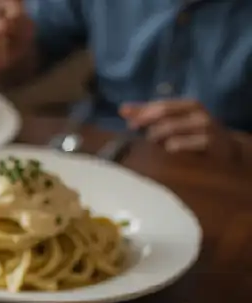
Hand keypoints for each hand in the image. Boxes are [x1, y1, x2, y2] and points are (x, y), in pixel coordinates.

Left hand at [120, 99, 244, 160]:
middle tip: (135, 132)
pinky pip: (182, 143)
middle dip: (146, 122)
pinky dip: (171, 146)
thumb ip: (150, 115)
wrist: (226, 149)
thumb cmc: (195, 134)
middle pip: (164, 113)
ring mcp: (205, 126)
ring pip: (171, 128)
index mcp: (188, 105)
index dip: (142, 113)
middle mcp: (197, 113)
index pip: (160, 105)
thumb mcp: (175, 122)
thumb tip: (123, 109)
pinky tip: (169, 150)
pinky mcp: (209, 142)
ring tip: (155, 143)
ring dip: (157, 136)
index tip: (129, 124)